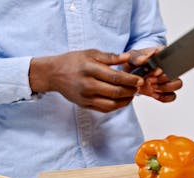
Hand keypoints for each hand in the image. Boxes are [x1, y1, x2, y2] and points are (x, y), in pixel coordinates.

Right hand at [29, 49, 143, 112]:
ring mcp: (86, 97)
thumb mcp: (91, 53)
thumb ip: (110, 57)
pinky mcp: (85, 105)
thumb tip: (128, 57)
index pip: (115, 77)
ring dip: (126, 101)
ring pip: (112, 104)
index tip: (139, 79)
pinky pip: (105, 109)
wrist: (54, 74)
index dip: (130, 80)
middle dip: (131, 90)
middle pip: (115, 92)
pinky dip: (116, 106)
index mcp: (90, 69)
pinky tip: (122, 100)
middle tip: (138, 87)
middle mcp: (88, 85)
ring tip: (132, 94)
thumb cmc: (72, 62)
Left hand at [124, 47, 182, 102]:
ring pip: (178, 84)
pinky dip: (164, 97)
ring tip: (152, 87)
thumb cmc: (132, 63)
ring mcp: (167, 79)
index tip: (155, 71)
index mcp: (162, 55)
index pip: (172, 58)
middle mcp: (168, 67)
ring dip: (165, 87)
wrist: (128, 75)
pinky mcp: (165, 90)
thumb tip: (144, 59)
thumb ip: (137, 57)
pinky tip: (154, 94)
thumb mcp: (132, 57)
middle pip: (177, 72)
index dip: (166, 66)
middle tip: (150, 80)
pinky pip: (172, 96)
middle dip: (163, 78)